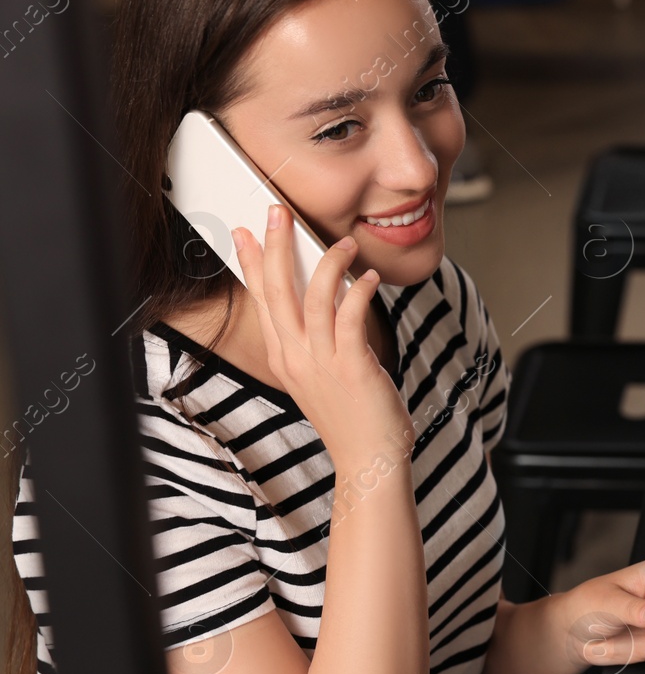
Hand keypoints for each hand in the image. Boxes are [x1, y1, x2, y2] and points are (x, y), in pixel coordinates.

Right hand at [233, 204, 410, 470]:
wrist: (368, 461)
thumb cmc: (353, 419)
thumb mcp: (322, 377)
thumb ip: (317, 343)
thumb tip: (327, 304)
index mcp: (284, 357)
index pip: (261, 300)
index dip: (251, 263)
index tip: (245, 231)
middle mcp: (295, 357)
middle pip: (276, 290)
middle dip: (274, 246)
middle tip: (278, 212)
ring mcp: (321, 362)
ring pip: (313, 297)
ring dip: (328, 263)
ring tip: (346, 243)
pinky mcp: (351, 366)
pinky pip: (350, 317)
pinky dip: (359, 291)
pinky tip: (370, 278)